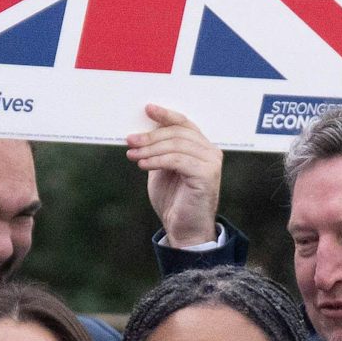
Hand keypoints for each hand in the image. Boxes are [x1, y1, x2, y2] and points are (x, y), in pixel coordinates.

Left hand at [127, 105, 221, 249]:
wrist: (184, 231)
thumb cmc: (174, 201)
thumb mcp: (162, 169)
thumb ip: (158, 150)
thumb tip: (141, 131)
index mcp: (202, 147)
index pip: (184, 124)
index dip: (165, 115)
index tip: (147, 109)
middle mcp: (210, 152)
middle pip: (178, 133)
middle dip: (150, 136)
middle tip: (130, 140)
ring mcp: (211, 163)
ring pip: (176, 145)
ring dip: (150, 149)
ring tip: (132, 155)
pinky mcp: (207, 175)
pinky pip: (177, 160)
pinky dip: (157, 160)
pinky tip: (143, 165)